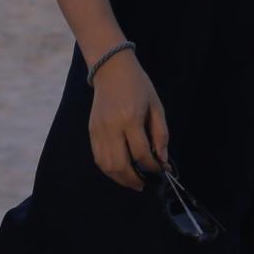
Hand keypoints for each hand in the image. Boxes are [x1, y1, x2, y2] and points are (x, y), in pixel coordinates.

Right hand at [88, 53, 169, 191]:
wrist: (111, 69)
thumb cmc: (138, 85)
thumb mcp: (156, 105)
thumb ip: (160, 133)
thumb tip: (162, 158)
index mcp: (130, 118)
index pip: (141, 153)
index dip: (153, 166)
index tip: (161, 169)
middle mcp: (112, 127)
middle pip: (121, 164)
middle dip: (134, 179)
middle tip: (145, 184)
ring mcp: (99, 130)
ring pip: (107, 165)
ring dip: (120, 179)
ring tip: (133, 182)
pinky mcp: (91, 131)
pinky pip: (98, 158)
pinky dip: (109, 170)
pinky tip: (120, 171)